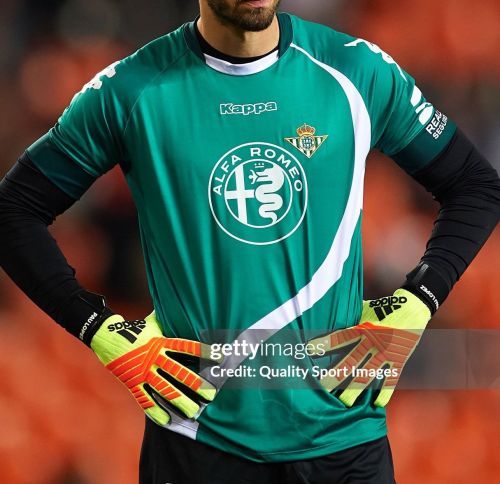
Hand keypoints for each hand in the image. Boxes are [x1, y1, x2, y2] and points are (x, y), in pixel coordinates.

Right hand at [91, 311, 217, 425]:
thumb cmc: (135, 328)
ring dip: (180, 401)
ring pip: (164, 389)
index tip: (219, 357)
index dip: (202, 351)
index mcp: (160, 342)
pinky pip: (145, 399)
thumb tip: (185, 304)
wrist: (106, 337)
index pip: (185, 347)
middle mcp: (154, 358)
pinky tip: (168, 420)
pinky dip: (156, 411)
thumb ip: (169, 319)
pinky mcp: (133, 383)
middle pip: (178, 372)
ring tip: (194, 412)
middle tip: (211, 395)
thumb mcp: (152, 322)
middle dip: (195, 384)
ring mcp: (143, 372)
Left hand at [309, 289, 430, 406]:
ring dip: (355, 390)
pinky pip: (391, 379)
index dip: (325, 344)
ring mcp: (386, 353)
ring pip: (368, 375)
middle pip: (351, 361)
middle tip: (322, 387)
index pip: (340, 338)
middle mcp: (372, 342)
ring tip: (344, 402)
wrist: (412, 308)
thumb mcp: (364, 310)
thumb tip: (330, 317)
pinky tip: (376, 403)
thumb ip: (350, 318)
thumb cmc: (383, 308)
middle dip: (336, 376)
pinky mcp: (398, 360)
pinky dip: (384, 392)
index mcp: (362, 328)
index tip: (309, 350)